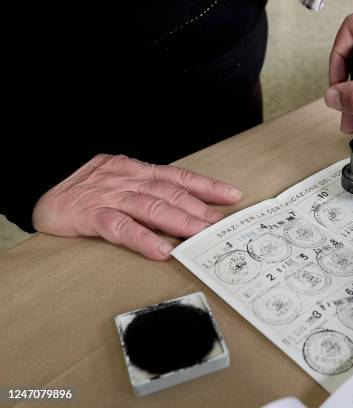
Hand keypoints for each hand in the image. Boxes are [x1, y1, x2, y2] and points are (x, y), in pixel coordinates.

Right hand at [32, 154, 242, 259]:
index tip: (231, 195)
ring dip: (179, 222)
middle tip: (222, 224)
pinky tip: (160, 250)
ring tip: (200, 235)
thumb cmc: (86, 187)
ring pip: (150, 207)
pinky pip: (120, 227)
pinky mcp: (90, 215)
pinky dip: (142, 238)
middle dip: (199, 209)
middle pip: (170, 194)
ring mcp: (110, 196)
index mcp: (137, 170)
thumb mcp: (121, 179)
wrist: (41, 185)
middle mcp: (128, 179)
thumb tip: (184, 206)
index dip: (206, 186)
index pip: (178, 177)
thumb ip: (148, 189)